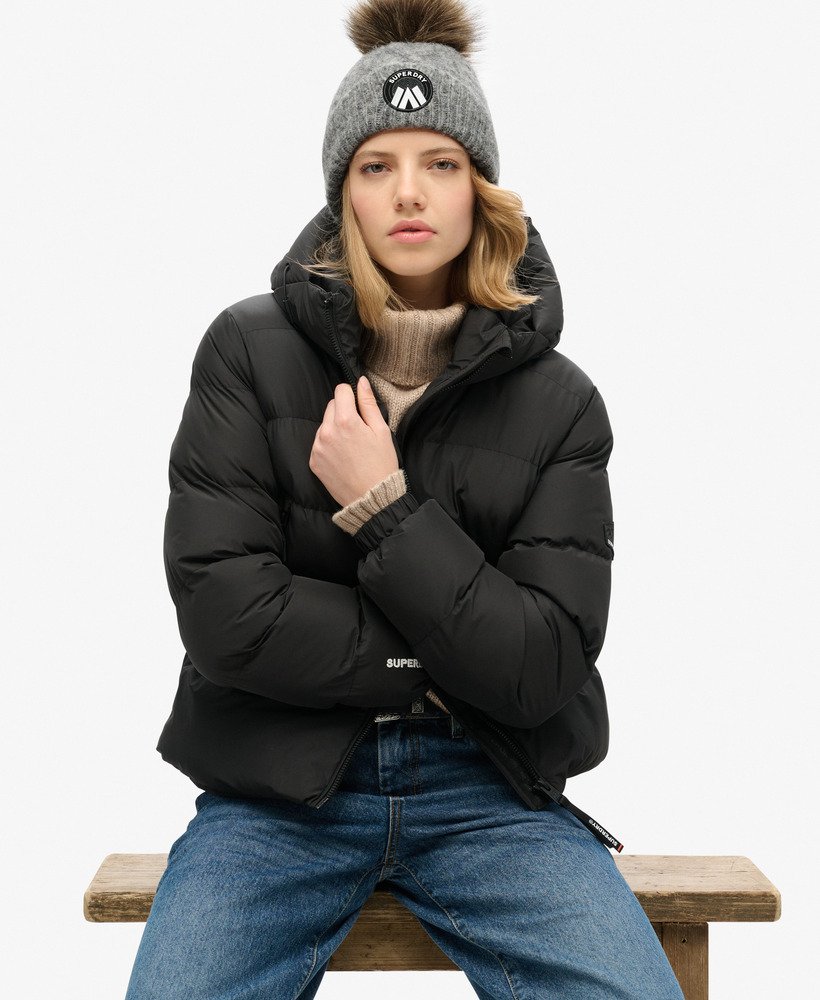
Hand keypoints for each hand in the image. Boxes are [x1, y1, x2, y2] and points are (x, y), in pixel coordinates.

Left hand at [310, 376, 399, 507]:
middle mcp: (327, 431)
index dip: (352, 395)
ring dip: (335, 429)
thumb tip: (361, 382)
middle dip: (344, 412)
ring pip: (324, 424)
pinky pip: (319, 443)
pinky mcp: (314, 460)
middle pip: (331, 406)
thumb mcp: (381, 430)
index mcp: (345, 421)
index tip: (359, 407)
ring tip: (351, 447)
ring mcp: (318, 447)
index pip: (340, 391)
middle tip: (358, 430)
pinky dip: (329, 445)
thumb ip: (368, 403)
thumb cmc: (381, 464)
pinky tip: (343, 457)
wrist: (371, 498)